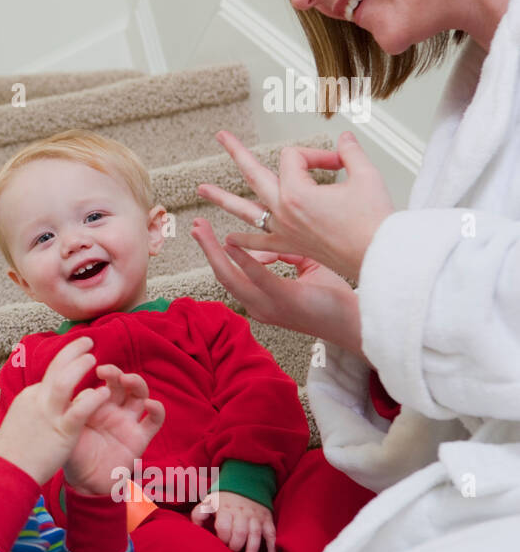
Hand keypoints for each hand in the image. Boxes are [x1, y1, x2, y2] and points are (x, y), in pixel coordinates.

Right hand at [0, 336, 108, 484]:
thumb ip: (35, 406)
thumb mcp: (21, 419)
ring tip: (94, 357)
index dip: (65, 360)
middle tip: (88, 341)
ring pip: (65, 381)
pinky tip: (104, 393)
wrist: (7, 472)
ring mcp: (49, 415)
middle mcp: (38, 400)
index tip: (77, 355)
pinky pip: (79, 410)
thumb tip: (44, 399)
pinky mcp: (62, 432)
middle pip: (55, 367)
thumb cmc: (14, 451)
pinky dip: (92, 398)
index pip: (50, 373)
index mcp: (31, 397)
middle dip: (72, 350)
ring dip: (80, 366)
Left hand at [63, 364, 163, 494]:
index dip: (99, 373)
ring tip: (127, 379)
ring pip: (139, 395)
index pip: (100, 382)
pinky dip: (157, 410)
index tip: (91, 367)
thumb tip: (75, 390)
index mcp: (94, 404)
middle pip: (121, 383)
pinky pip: (154, 421)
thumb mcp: (67, 429)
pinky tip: (151, 404)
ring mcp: (127, 422)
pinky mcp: (140, 437)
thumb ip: (71, 410)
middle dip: (116, 373)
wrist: (84, 484)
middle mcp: (112, 409)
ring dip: (137, 383)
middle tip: (105, 371)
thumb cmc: (72, 454)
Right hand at [190, 218, 366, 360]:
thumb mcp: (305, 269)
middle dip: (206, 249)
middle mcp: (258, 305)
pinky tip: (231, 243)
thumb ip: (286, 254)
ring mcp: (268, 305)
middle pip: (222, 275)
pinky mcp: (283, 300)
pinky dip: (242, 260)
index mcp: (261, 300)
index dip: (218, 252)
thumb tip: (269, 244)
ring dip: (213, 251)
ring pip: (230, 276)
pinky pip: (257, 277)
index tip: (209, 233)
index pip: (232, 274)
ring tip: (201, 231)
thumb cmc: (334, 299)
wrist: (356, 324)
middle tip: (195, 227)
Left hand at [190, 490, 276, 551]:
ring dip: (252, 550)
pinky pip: (271, 533)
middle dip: (235, 546)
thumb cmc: (223, 498)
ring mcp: (256, 517)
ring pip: (255, 534)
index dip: (222, 539)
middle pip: (240, 532)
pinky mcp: (266, 519)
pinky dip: (273, 546)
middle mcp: (242, 513)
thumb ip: (199, 514)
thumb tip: (195, 530)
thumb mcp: (208, 501)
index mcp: (226, 509)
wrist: (245, 482)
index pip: (224, 527)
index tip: (220, 546)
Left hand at [196, 131, 394, 281]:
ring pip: (246, 210)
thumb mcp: (367, 176)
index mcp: (296, 193)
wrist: (379, 259)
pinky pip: (260, 242)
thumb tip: (344, 139)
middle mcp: (283, 212)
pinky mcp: (291, 245)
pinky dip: (244, 241)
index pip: (294, 158)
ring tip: (201, 188)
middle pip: (254, 174)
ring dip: (223, 198)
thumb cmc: (374, 223)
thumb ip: (351, 152)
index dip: (317, 154)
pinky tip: (230, 239)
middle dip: (237, 153)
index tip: (339, 162)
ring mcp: (283, 230)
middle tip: (222, 137)